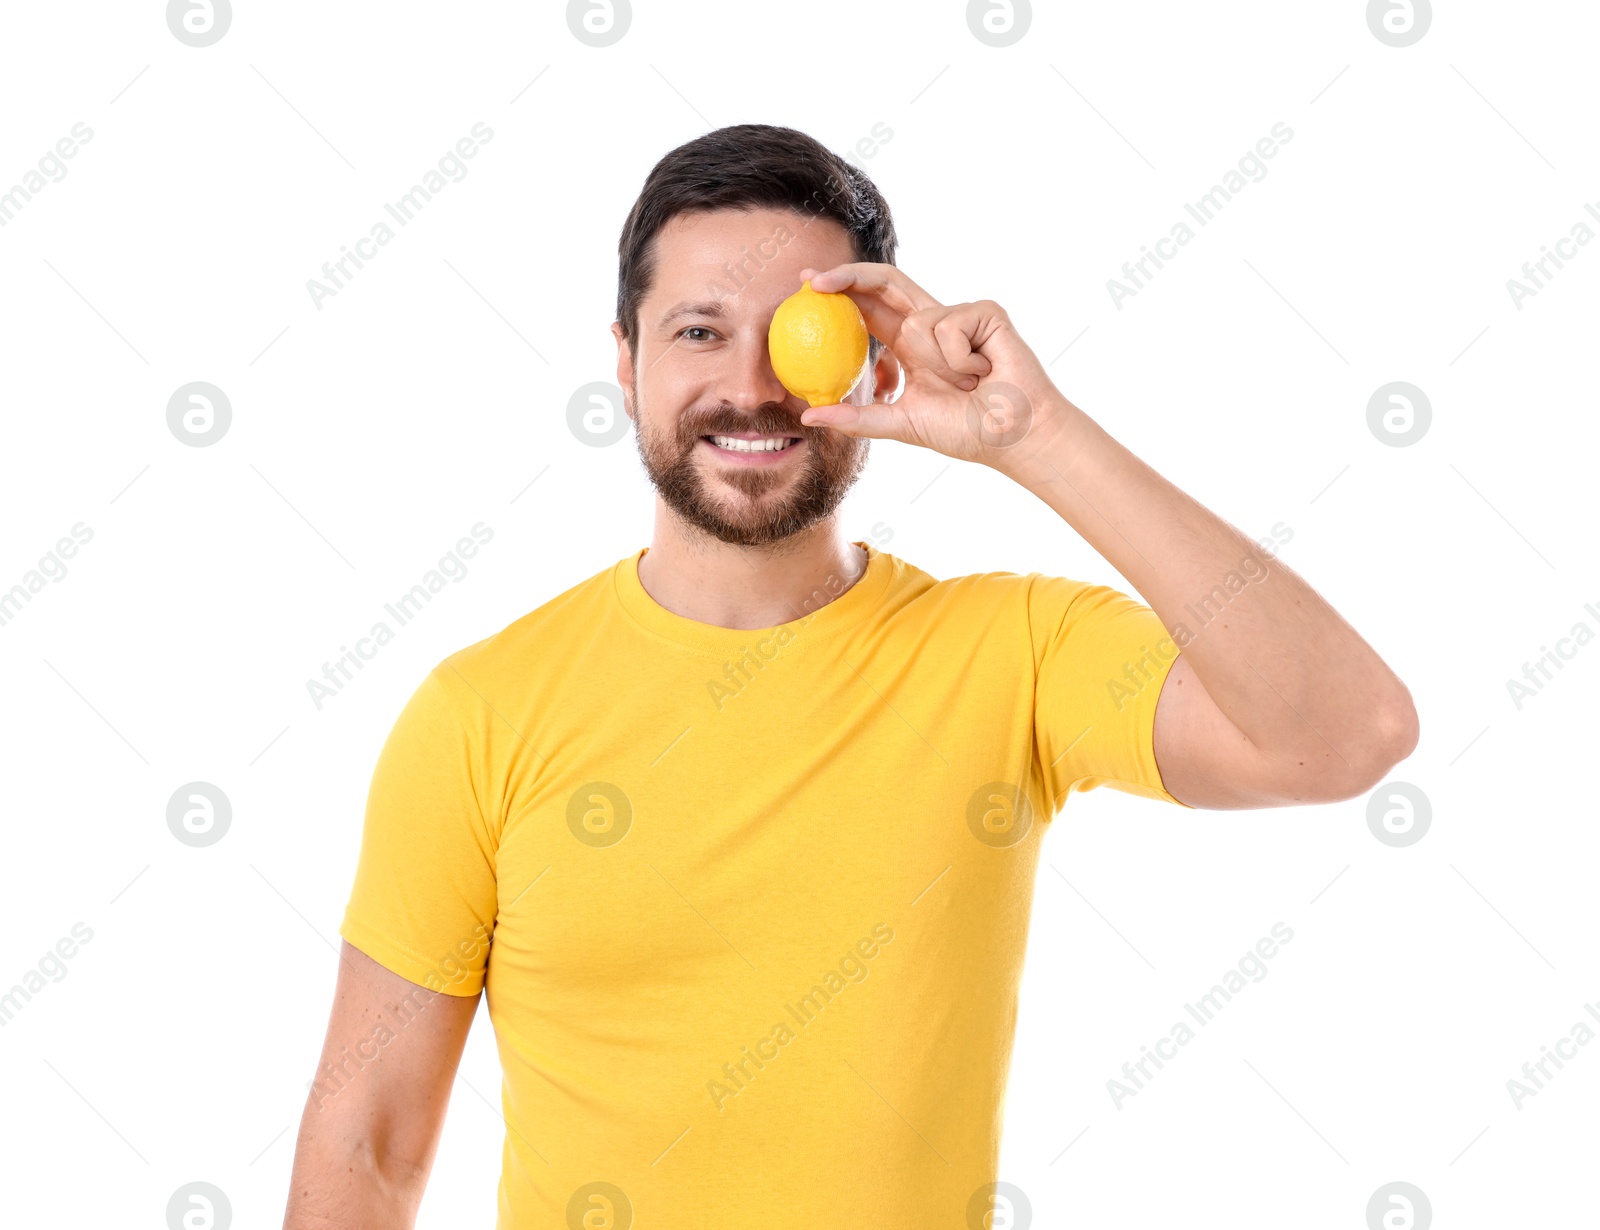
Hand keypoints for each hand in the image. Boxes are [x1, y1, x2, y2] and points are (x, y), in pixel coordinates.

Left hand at [796, 263, 1063, 468]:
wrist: (1014, 435)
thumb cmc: (967, 432)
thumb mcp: (902, 424)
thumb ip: (857, 418)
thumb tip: (809, 415)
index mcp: (910, 346)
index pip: (867, 310)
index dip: (838, 294)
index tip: (803, 288)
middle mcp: (930, 325)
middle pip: (884, 284)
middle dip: (847, 276)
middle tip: (813, 280)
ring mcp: (959, 315)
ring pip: (919, 320)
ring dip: (937, 365)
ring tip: (966, 387)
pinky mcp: (985, 312)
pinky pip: (950, 326)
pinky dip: (961, 359)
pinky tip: (984, 373)